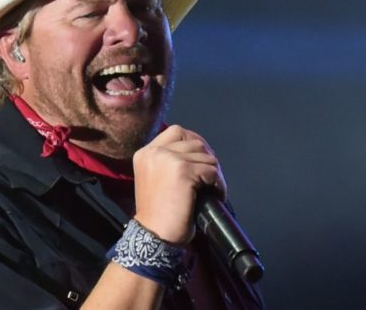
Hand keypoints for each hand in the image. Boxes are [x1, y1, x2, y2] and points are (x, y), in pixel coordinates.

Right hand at [132, 125, 225, 244]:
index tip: (202, 159)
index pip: (176, 132)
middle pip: (195, 142)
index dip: (194, 142)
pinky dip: (219, 184)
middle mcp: (155, 151)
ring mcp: (169, 159)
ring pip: (206, 156)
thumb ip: (168, 161)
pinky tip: (216, 195)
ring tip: (213, 189)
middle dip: (207, 159)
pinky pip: (212, 171)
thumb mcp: (155, 177)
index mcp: (146, 152)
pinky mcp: (183, 171)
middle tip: (211, 178)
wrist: (154, 235)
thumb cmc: (157, 212)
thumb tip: (198, 151)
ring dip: (215, 173)